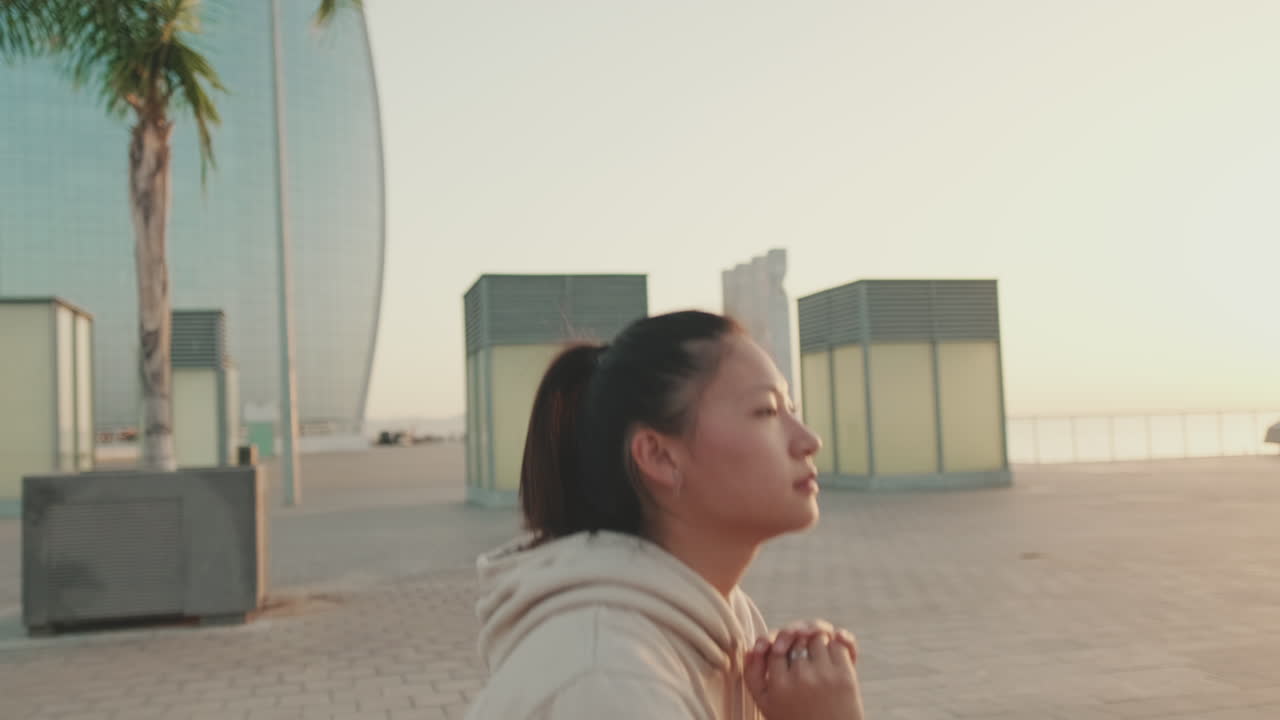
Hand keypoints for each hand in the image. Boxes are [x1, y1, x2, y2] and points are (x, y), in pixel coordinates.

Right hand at [744, 622, 863, 719]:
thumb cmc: (795, 719)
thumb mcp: (766, 704)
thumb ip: (753, 675)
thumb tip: (751, 648)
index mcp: (779, 685)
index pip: (775, 648)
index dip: (779, 647)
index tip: (783, 653)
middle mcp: (801, 677)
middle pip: (797, 640)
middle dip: (798, 642)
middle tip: (802, 652)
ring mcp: (824, 675)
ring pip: (817, 637)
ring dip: (817, 642)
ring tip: (816, 655)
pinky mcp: (845, 675)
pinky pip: (838, 643)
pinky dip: (835, 644)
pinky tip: (831, 657)